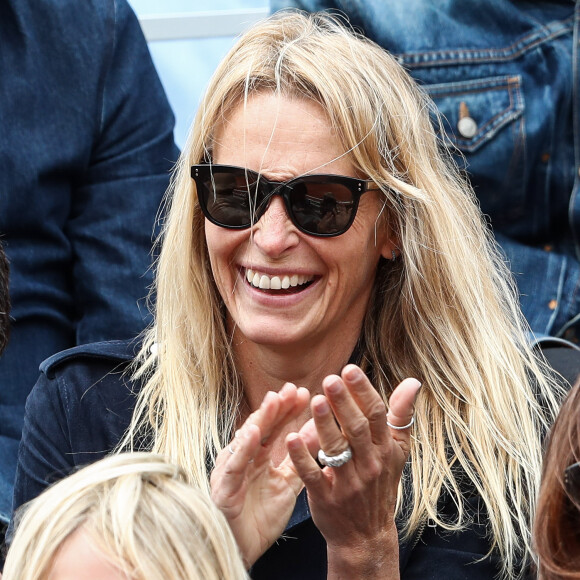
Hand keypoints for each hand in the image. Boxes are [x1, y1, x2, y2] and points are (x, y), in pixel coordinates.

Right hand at [211, 382, 309, 567]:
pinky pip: (234, 465)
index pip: (275, 427)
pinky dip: (242, 448)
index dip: (288, 410)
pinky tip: (252, 432)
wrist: (245, 551)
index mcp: (258, 456)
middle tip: (293, 389)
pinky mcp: (223, 488)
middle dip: (277, 407)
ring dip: (260, 419)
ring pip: (246, 439)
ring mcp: (231, 470)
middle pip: (261, 427)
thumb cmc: (261, 517)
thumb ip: (300, 459)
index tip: (306, 393)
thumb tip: (316, 432)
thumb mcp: (287, 484)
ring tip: (274, 400)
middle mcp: (242, 457)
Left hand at [286, 365, 420, 578]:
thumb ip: (401, 416)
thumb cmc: (380, 485)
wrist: (366, 536)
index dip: (363, 391)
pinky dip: (302, 457)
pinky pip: (313, 475)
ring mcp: (348, 483)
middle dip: (343, 403)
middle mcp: (369, 465)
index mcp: (384, 450)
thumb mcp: (396, 452)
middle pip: (357, 429)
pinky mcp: (326, 498)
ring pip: (336, 450)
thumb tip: (413, 382)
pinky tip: (291, 438)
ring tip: (314, 401)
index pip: (376, 416)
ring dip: (324, 425)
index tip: (350, 369)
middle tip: (330, 378)